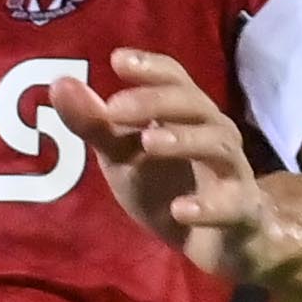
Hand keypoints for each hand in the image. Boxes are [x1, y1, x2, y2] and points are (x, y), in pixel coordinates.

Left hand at [49, 48, 287, 284]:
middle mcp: (214, 134)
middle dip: (156, 102)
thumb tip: (60, 83)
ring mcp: (232, 172)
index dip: (150, 67)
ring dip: (185, 140)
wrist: (216, 240)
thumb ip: (94, 124)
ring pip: (219, 146)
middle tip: (114, 109)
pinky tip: (180, 210)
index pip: (175, 79)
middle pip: (196, 105)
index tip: (117, 60)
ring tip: (148, 143)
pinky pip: (233, 205)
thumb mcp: (122, 155)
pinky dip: (208, 207)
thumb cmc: (168, 185)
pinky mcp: (242, 213)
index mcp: (186, 115)